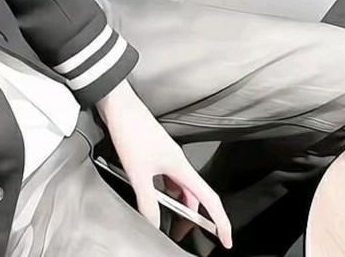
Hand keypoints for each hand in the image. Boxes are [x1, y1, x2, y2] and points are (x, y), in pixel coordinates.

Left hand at [97, 80, 232, 248]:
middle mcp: (177, 160)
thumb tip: (154, 222)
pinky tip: (151, 194)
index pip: (209, 199)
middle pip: (194, 195)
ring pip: (179, 186)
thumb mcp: (138, 173)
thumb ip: (148, 202)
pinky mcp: (153, 152)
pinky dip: (163, 190)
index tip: (225, 238)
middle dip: (192, 216)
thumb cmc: (131, 129)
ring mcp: (165, 155)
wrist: (118, 104)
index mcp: (181, 166)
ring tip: (164, 217)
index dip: (220, 221)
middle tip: (183, 232)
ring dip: (176, 203)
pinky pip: (166, 177)